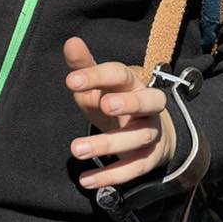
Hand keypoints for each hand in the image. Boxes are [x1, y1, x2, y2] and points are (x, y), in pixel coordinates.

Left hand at [64, 36, 175, 188]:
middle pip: (147, 102)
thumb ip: (84, 67)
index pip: (120, 74)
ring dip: (108, 144)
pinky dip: (112, 175)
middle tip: (103, 106)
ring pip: (138, 138)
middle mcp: (148, 106)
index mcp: (132, 83)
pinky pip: (136, 168)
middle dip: (128, 103)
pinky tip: (86, 180)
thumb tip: (71, 41)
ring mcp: (151, 133)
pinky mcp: (150, 158)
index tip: (70, 81)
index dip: (97, 76)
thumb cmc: (116, 101)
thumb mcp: (99, 85)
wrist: (150, 131)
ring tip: (76, 149)